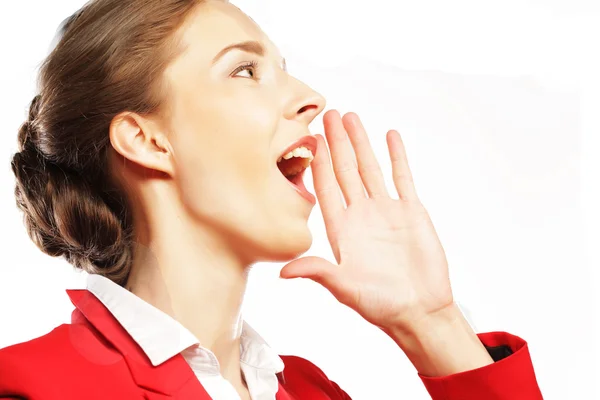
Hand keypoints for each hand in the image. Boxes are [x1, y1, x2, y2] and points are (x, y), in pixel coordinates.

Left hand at [280, 110, 453, 331]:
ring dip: (361, 143)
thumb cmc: (380, 305)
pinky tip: (390, 136)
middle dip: (336, 143)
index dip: (318, 162)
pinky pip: (402, 177)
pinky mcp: (411, 212)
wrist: (420, 310)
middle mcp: (360, 215)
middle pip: (345, 170)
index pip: (325, 187)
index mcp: (341, 229)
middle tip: (329, 114)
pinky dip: (397, 156)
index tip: (310, 138)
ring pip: (370, 168)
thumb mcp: (345, 288)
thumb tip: (283, 272)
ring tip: (352, 117)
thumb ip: (318, 272)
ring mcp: (385, 211)